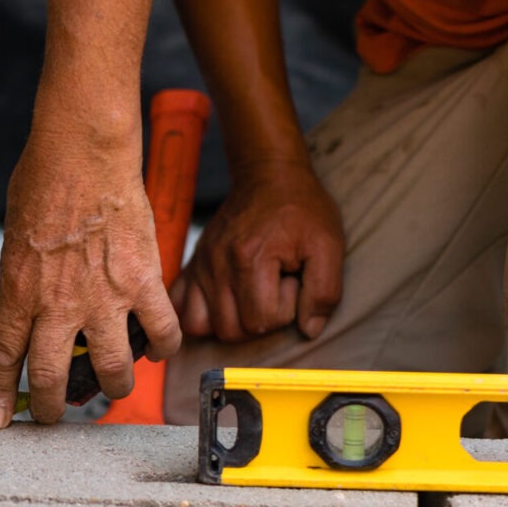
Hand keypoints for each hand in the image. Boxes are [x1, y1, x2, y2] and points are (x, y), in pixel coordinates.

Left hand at [0, 127, 181, 427]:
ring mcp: (104, 296)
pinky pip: (161, 332)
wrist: (84, 149)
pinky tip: (158, 347)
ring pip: (112, 369)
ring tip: (114, 386)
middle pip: (52, 376)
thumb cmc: (45, 182)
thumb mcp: (15, 240)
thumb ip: (24, 282)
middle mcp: (58, 302)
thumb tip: (32, 310)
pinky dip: (162, 347)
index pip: (4, 357)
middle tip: (54, 415)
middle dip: (51, 407)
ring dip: (113, 386)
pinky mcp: (143, 282)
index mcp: (19, 290)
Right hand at [172, 158, 343, 343]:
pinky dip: (198, 315)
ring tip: (252, 298)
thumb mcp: (328, 245)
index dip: (286, 310)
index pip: (261, 322)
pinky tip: (222, 304)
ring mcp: (201, 266)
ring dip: (231, 322)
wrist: (269, 176)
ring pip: (201, 326)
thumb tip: (309, 330)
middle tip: (275, 289)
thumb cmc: (302, 209)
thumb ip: (324, 291)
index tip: (293, 281)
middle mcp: (217, 265)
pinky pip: (180, 308)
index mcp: (250, 259)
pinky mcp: (193, 265)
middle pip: (231, 330)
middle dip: (260, 320)